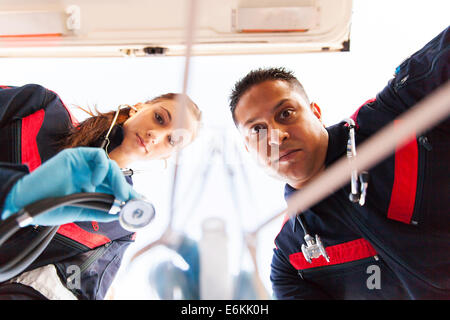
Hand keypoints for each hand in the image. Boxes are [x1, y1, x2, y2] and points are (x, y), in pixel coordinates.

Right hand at [1, 147, 140, 225]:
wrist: (25, 202)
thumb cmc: (48, 207)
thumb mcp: (80, 211)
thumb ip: (100, 210)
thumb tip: (121, 212)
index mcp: (89, 188)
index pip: (114, 188)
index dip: (128, 194)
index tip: (141, 203)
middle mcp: (88, 175)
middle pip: (115, 177)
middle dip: (126, 189)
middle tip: (134, 201)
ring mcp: (82, 165)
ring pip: (110, 166)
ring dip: (118, 181)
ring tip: (121, 195)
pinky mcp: (75, 156)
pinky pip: (97, 156)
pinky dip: (102, 167)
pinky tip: (97, 181)